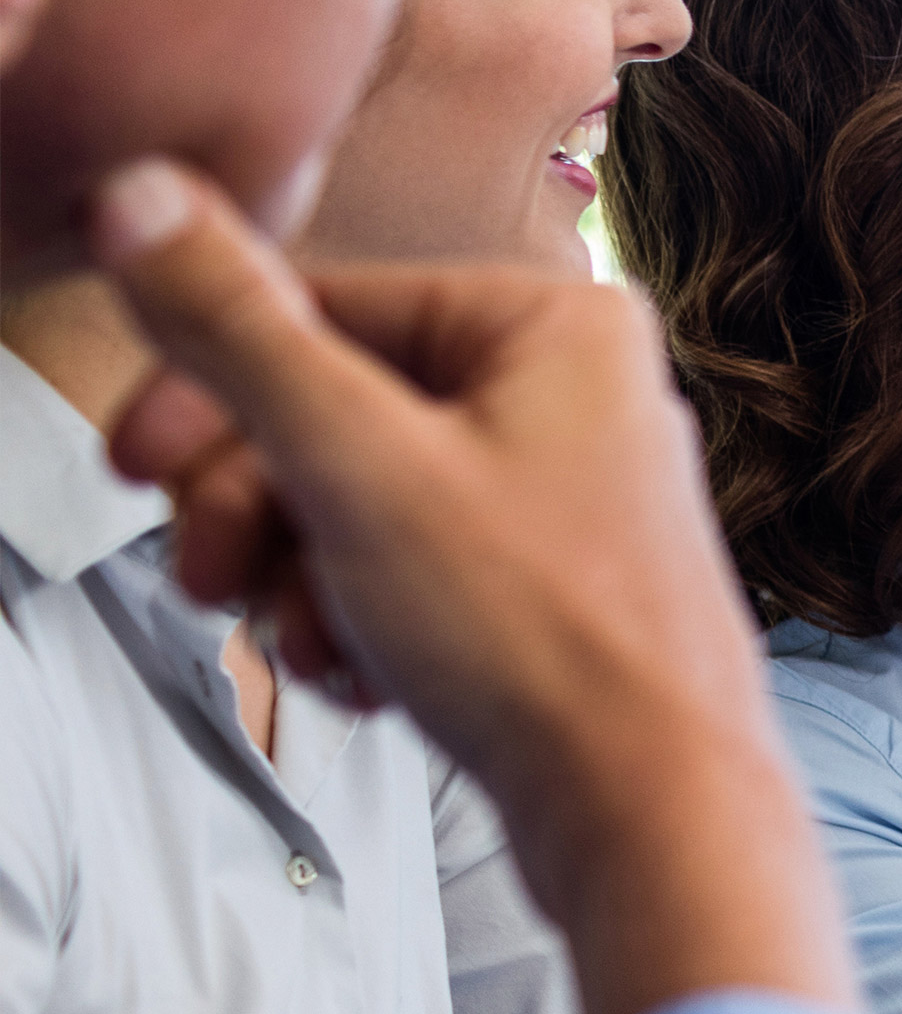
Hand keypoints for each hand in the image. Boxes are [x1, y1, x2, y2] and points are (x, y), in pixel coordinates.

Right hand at [92, 159, 851, 1013]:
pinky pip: (410, 576)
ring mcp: (569, 494)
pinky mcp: (553, 589)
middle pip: (335, 412)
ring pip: (359, 503)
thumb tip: (140, 193)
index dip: (209, 391)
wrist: (654, 820)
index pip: (325, 309)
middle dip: (254, 506)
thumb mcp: (355, 465)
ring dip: (300, 580)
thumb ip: (238, 333)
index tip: (135, 468)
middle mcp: (577, 394)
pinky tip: (372, 684)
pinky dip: (363, 627)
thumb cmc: (542, 640)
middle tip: (210, 579)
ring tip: (314, 646)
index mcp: (555, 326)